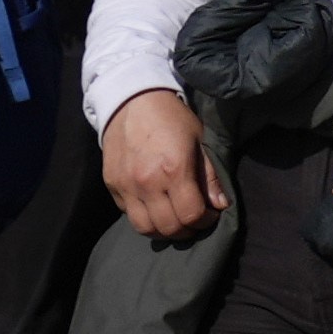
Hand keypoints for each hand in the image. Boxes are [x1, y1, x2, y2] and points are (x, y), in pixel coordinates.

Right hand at [102, 90, 226, 238]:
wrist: (132, 102)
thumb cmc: (172, 119)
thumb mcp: (200, 141)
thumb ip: (210, 176)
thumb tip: (221, 205)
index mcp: (173, 170)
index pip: (191, 215)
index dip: (205, 221)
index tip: (211, 214)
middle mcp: (146, 183)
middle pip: (168, 227)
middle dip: (187, 230)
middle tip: (195, 220)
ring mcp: (125, 186)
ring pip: (144, 227)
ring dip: (163, 230)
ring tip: (175, 220)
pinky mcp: (112, 185)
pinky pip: (128, 214)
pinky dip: (144, 217)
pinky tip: (156, 207)